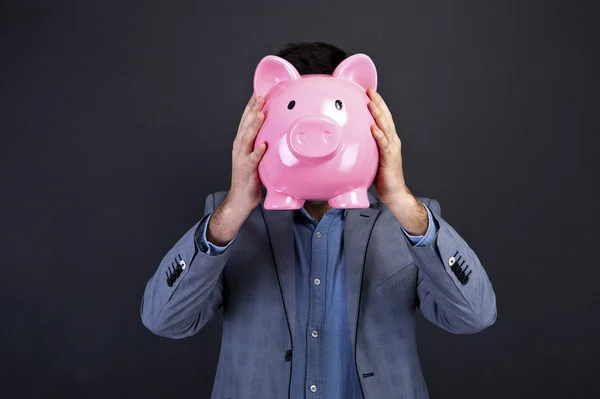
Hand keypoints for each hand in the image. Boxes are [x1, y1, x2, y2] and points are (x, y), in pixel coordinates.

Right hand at [207, 96, 266, 245]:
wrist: (240, 198)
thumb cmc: (250, 178)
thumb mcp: (256, 157)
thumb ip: (262, 145)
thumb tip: (274, 135)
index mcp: (242, 143)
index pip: (246, 121)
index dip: (251, 107)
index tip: (258, 93)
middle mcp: (239, 148)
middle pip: (245, 125)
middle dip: (252, 110)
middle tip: (260, 96)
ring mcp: (242, 158)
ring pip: (247, 139)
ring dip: (253, 126)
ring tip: (260, 114)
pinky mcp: (247, 170)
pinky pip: (253, 160)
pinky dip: (257, 152)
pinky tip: (263, 145)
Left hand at [367, 89, 427, 234]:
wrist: (394, 193)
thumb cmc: (382, 177)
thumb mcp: (371, 158)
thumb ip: (365, 148)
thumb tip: (351, 141)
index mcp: (388, 140)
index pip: (382, 118)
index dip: (377, 105)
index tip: (369, 92)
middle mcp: (392, 141)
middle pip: (385, 118)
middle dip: (378, 103)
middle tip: (370, 90)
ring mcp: (392, 149)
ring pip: (385, 128)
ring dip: (378, 114)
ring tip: (371, 103)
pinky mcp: (389, 159)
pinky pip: (383, 145)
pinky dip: (379, 135)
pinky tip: (373, 128)